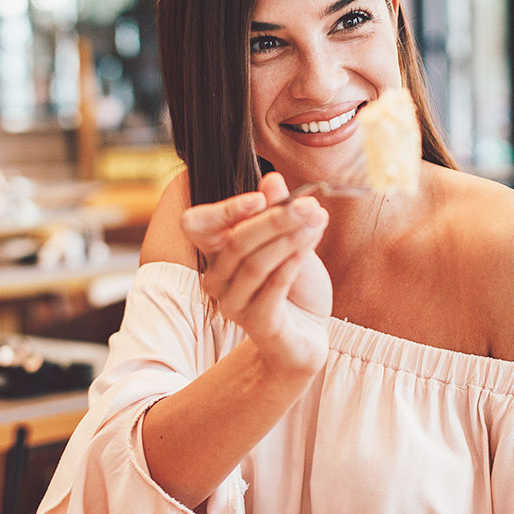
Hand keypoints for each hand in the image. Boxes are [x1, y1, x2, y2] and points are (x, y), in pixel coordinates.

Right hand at [181, 172, 331, 376]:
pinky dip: (293, 262)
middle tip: (308, 204)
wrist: (306, 335)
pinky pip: (274, 286)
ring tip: (317, 220)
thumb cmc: (293, 287)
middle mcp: (216, 279)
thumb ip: (277, 212)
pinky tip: (310, 247)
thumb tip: (272, 179)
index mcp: (216, 254)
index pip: (196, 224)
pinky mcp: (257, 322)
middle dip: (276, 218)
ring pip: (256, 262)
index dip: (223, 209)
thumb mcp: (289, 242)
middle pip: (237, 240)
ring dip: (290, 237)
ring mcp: (233, 303)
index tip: (261, 197)